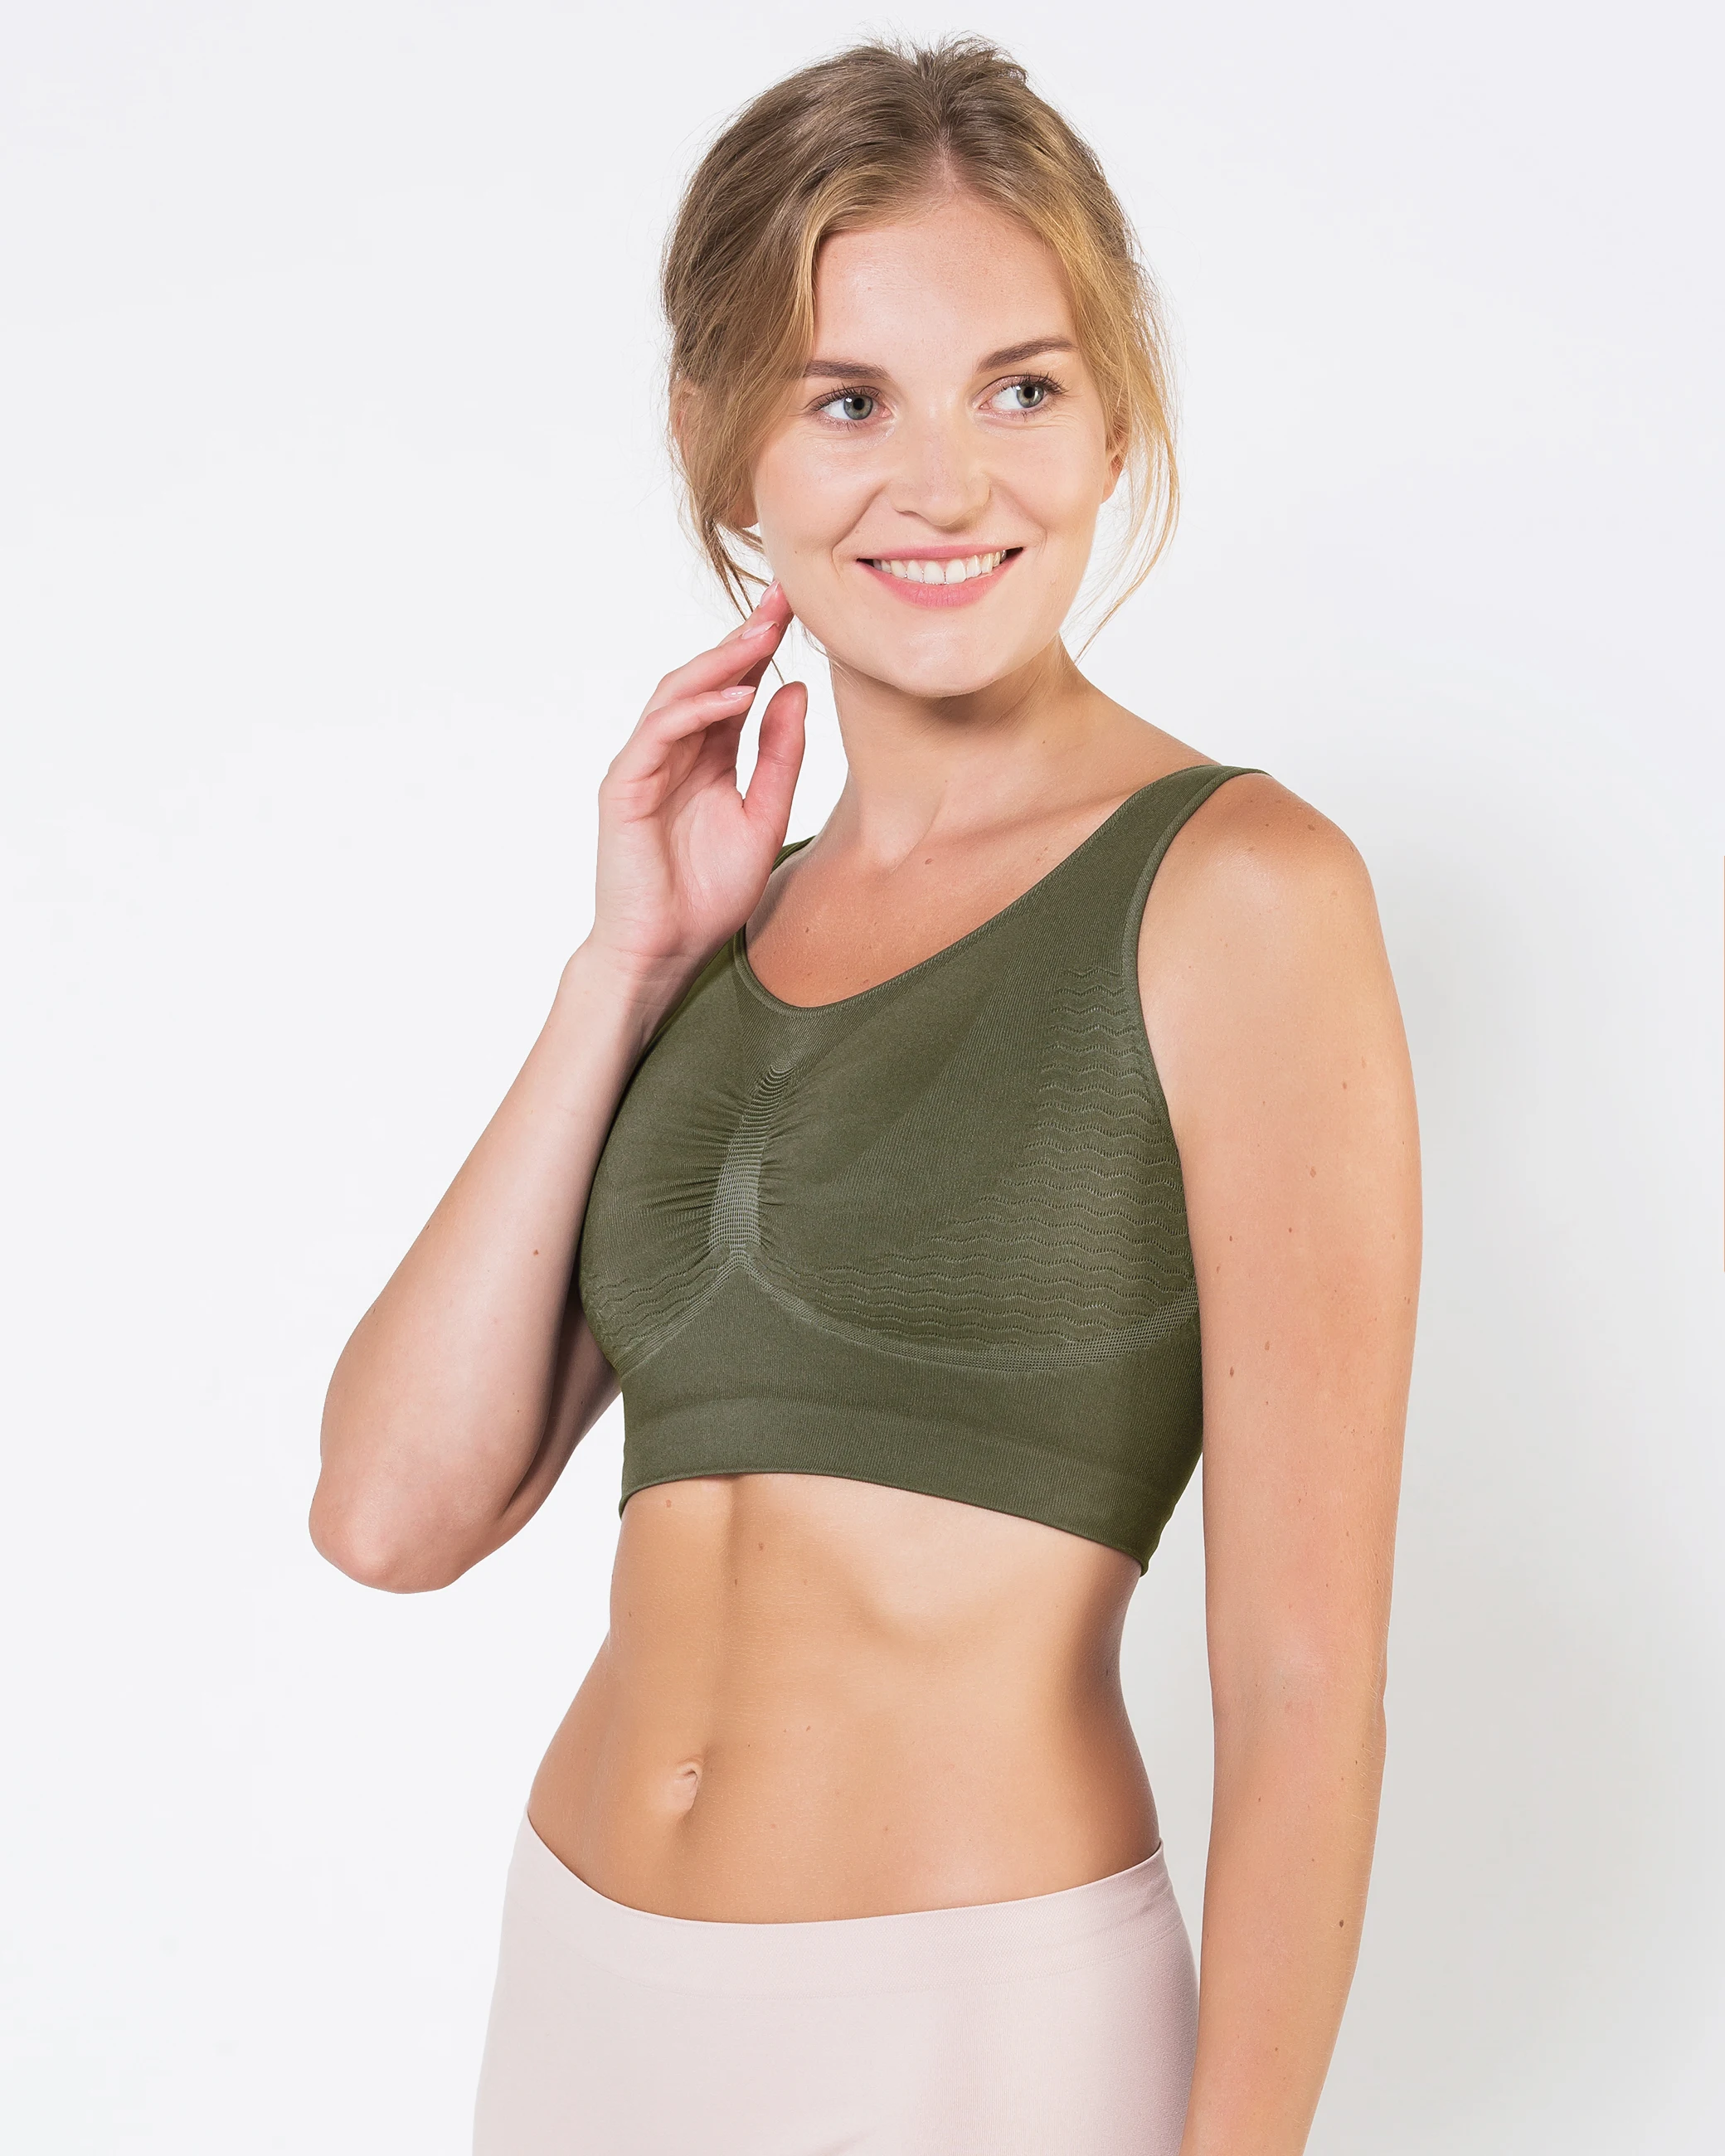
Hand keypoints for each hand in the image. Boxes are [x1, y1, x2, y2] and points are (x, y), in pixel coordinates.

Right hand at [586, 582, 806, 995]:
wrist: (665, 950)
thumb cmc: (708, 894)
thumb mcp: (765, 817)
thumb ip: (780, 757)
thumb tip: (797, 691)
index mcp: (708, 757)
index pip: (736, 688)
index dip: (764, 647)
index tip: (800, 608)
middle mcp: (674, 752)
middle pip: (707, 678)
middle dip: (744, 637)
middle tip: (783, 597)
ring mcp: (645, 765)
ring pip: (678, 695)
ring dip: (721, 661)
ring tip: (764, 635)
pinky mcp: (624, 786)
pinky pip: (660, 733)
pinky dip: (698, 710)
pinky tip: (739, 695)